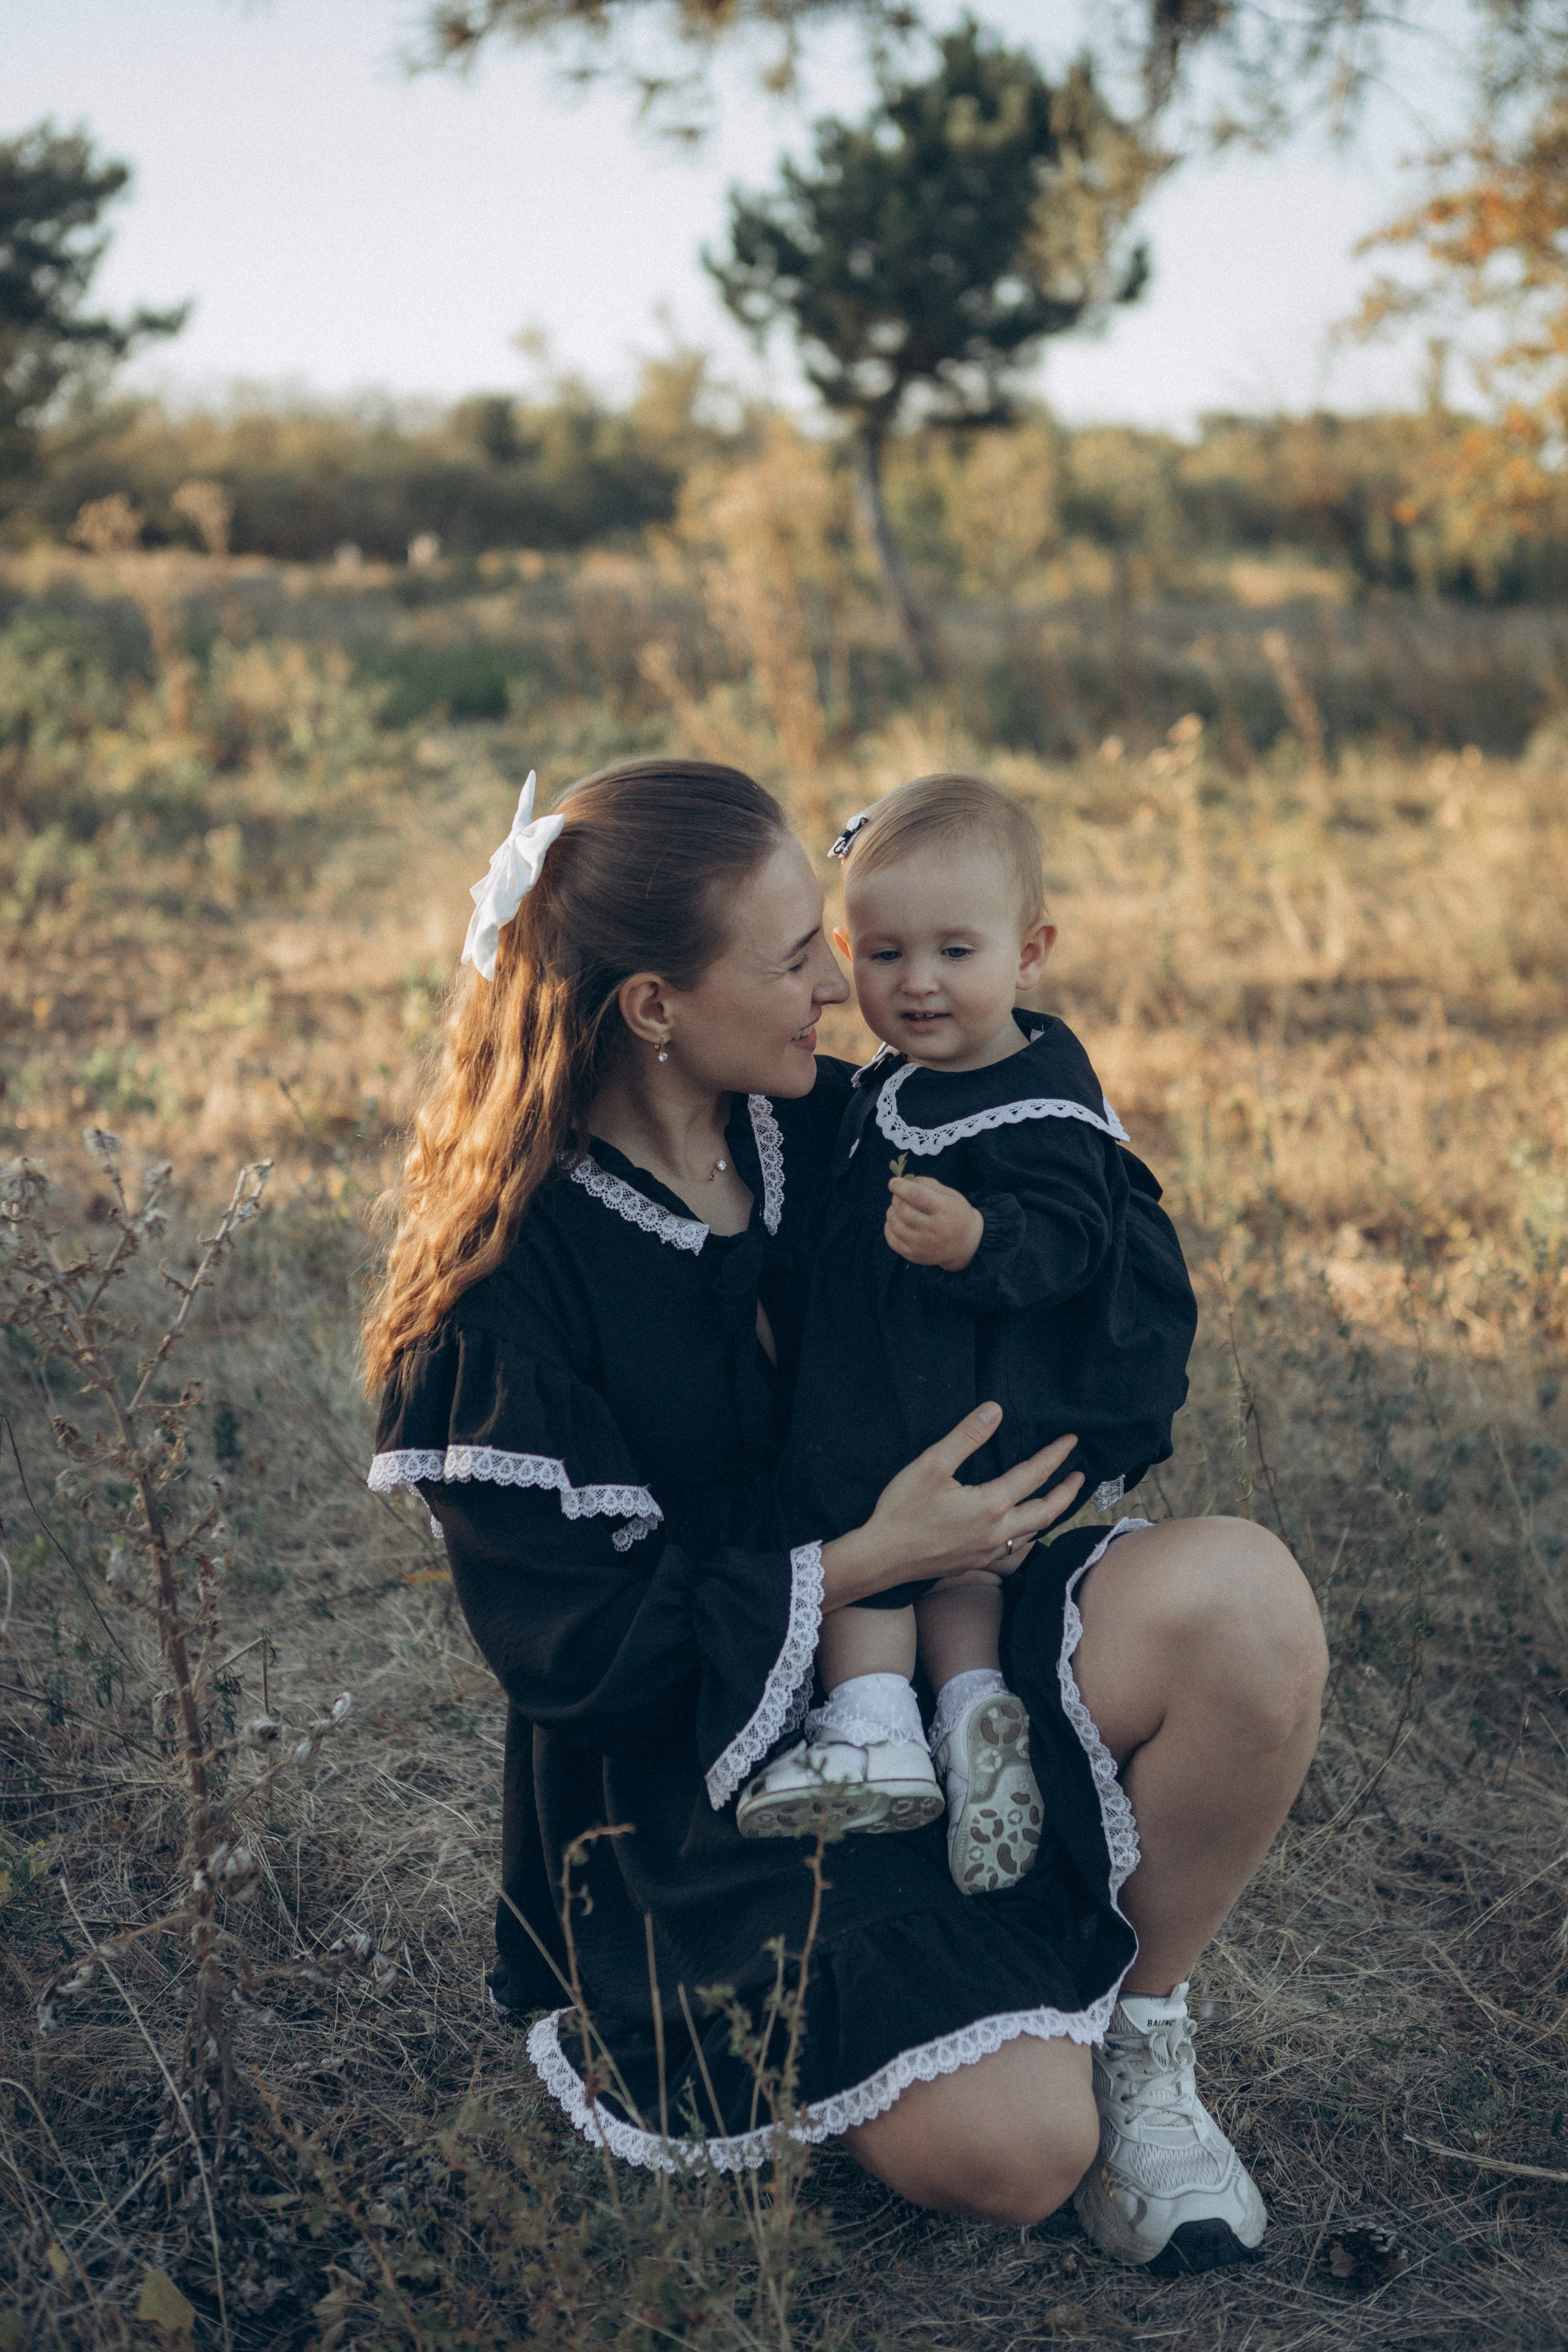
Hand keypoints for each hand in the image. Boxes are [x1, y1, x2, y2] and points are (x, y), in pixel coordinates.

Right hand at [820, 1405, 1083, 1607]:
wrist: (880, 1559)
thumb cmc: (902, 1510)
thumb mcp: (931, 1465)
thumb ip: (966, 1436)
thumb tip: (995, 1410)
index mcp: (991, 1505)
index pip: (1034, 1475)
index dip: (1055, 1455)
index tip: (1071, 1440)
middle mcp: (998, 1533)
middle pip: (1047, 1511)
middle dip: (1067, 1492)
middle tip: (1080, 1476)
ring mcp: (988, 1553)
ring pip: (1034, 1533)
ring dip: (1051, 1513)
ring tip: (1058, 1499)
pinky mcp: (975, 1564)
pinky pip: (1016, 1548)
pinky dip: (1030, 1533)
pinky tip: (1023, 1528)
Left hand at [885, 1175, 983, 1271]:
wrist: (965, 1245)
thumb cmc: (956, 1214)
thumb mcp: (950, 1195)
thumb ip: (929, 1185)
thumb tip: (905, 1181)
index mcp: (945, 1211)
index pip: (917, 1195)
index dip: (901, 1187)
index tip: (893, 1182)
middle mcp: (934, 1230)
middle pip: (904, 1209)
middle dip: (896, 1198)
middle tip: (898, 1195)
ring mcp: (923, 1245)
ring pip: (896, 1224)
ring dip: (891, 1211)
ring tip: (897, 1207)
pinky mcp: (915, 1256)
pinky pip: (892, 1240)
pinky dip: (889, 1227)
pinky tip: (896, 1221)